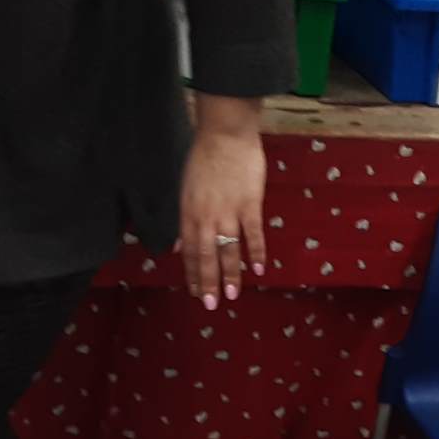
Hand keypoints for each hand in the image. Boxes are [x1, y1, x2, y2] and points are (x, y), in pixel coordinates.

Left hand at [177, 94, 266, 309]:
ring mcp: (228, 212)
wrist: (226, 134)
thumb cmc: (205, 157)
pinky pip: (252, 234)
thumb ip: (186, 220)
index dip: (192, 274)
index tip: (195, 293)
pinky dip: (255, 253)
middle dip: (207, 282)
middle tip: (210, 304)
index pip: (189, 250)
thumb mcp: (186, 189)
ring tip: (232, 295)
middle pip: (206, 256)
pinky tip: (258, 270)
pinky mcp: (249, 205)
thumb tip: (179, 245)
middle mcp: (206, 217)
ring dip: (230, 275)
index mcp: (189, 213)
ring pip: (228, 250)